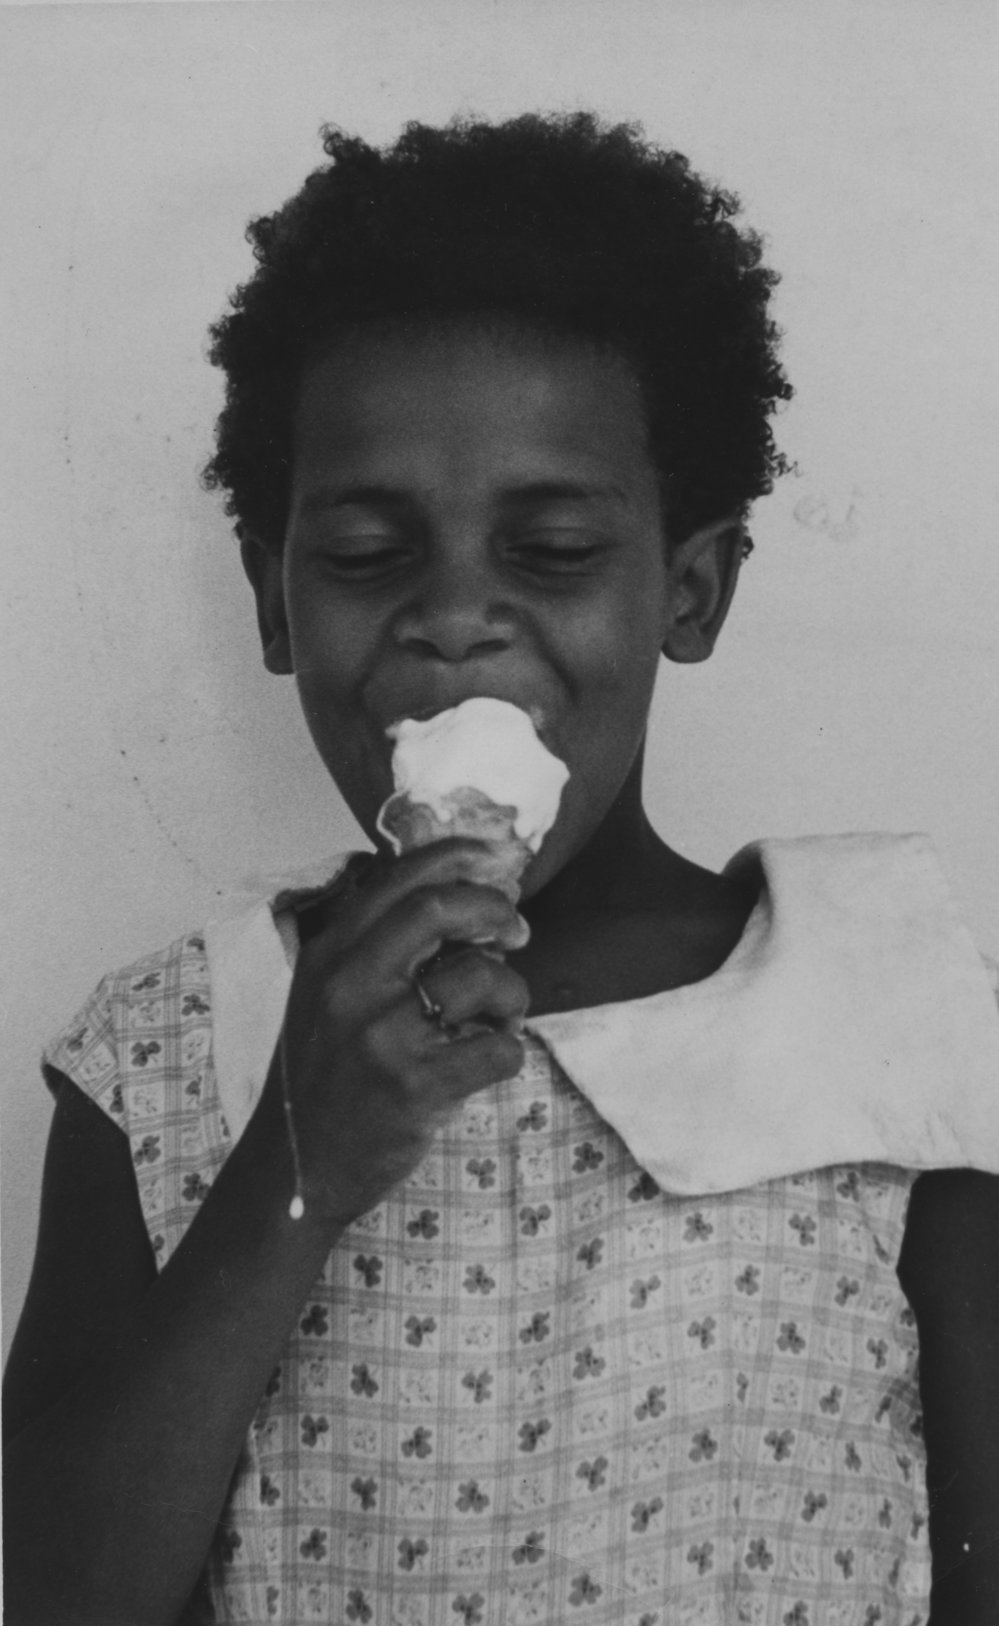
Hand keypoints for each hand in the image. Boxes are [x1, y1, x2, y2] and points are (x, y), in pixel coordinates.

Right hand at [270, 842, 529, 1227]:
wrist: (296, 1168)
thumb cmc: (323, 1076)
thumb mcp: (324, 995)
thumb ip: (373, 946)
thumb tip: (458, 899)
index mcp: (329, 954)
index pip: (398, 879)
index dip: (456, 858)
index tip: (493, 859)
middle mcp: (350, 985)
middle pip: (439, 908)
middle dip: (495, 909)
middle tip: (517, 932)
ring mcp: (381, 1036)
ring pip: (481, 977)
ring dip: (512, 993)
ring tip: (502, 1016)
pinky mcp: (415, 1087)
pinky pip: (497, 1048)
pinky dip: (510, 1049)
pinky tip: (491, 1058)